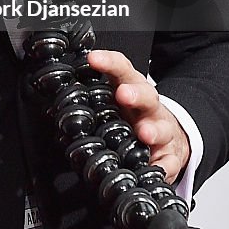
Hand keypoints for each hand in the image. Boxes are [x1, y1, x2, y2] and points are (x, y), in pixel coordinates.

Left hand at [86, 50, 189, 183]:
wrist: (169, 138)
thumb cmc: (133, 117)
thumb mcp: (113, 104)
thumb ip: (92, 100)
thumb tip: (57, 103)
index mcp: (130, 90)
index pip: (121, 69)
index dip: (108, 62)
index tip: (93, 58)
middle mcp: (148, 107)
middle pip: (145, 94)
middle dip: (134, 93)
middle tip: (122, 94)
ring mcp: (162, 130)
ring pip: (161, 126)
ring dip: (153, 129)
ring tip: (144, 133)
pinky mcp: (171, 156)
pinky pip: (169, 162)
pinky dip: (164, 167)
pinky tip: (158, 170)